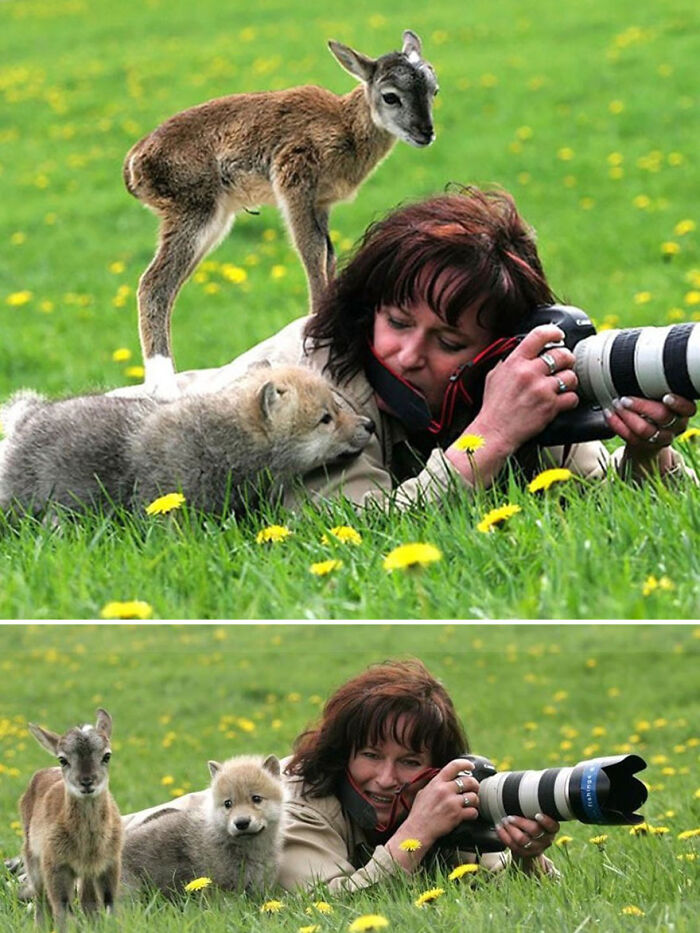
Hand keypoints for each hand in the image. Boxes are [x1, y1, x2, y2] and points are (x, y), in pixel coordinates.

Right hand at [399, 758, 479, 845]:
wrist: (418, 829)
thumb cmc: (419, 813)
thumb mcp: (423, 792)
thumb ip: (435, 785)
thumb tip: (444, 781)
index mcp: (437, 782)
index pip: (454, 766)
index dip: (465, 764)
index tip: (470, 766)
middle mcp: (445, 790)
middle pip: (469, 781)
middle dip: (475, 785)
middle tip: (474, 788)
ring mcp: (452, 803)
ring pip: (474, 797)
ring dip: (475, 800)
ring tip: (471, 803)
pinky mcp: (457, 815)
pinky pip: (473, 811)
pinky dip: (473, 813)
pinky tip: (469, 814)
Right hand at [472, 325, 579, 455]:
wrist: (495, 431)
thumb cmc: (494, 406)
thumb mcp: (495, 375)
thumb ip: (510, 361)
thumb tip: (525, 351)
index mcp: (515, 362)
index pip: (539, 335)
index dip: (554, 332)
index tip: (559, 336)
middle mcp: (529, 373)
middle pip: (562, 354)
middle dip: (566, 359)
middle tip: (564, 364)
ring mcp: (541, 390)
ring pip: (571, 376)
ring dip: (569, 381)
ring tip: (562, 385)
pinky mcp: (550, 406)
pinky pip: (572, 397)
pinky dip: (570, 400)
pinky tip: (562, 401)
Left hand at [495, 812, 559, 859]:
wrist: (528, 842)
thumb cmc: (532, 821)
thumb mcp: (536, 815)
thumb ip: (534, 807)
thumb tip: (522, 790)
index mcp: (551, 828)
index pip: (552, 826)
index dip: (546, 821)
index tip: (537, 815)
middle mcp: (546, 839)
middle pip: (534, 831)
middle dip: (520, 822)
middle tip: (510, 817)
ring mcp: (536, 848)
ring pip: (523, 840)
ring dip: (510, 829)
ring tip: (503, 821)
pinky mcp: (526, 854)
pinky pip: (514, 847)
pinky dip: (504, 836)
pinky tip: (499, 828)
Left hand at [603, 393, 695, 469]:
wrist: (647, 432)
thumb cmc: (654, 404)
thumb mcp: (659, 395)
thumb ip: (656, 387)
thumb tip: (636, 372)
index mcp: (683, 410)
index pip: (687, 408)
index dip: (677, 403)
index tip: (665, 397)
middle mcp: (676, 425)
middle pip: (663, 416)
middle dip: (641, 406)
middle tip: (625, 398)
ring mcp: (662, 437)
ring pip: (645, 430)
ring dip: (627, 416)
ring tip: (615, 404)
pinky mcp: (647, 446)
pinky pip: (631, 438)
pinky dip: (617, 425)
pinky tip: (609, 414)